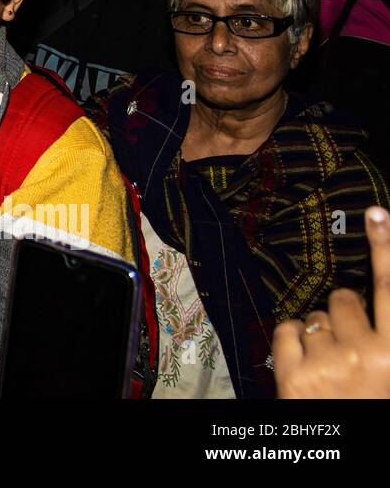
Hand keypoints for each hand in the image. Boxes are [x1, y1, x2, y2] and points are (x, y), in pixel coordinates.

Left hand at [273, 205, 389, 397]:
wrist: (345, 452)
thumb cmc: (370, 402)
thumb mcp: (389, 370)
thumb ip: (384, 333)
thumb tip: (362, 298)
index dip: (386, 246)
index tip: (377, 212)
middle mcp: (369, 354)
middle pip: (345, 298)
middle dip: (342, 313)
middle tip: (348, 345)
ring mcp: (329, 364)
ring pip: (313, 314)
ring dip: (317, 331)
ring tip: (330, 365)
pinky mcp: (294, 375)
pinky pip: (287, 330)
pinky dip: (291, 342)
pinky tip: (304, 365)